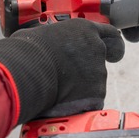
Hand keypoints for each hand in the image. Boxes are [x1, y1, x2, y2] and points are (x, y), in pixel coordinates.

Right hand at [0, 19, 123, 123]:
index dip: (112, 46)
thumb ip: (56, 40)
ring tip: (54, 90)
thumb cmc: (26, 51)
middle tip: (66, 79)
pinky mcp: (96, 96)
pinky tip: (59, 103)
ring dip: (79, 90)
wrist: (25, 71)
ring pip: (93, 86)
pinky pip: (88, 104)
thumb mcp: (42, 34)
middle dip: (86, 74)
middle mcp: (97, 49)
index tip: (113, 54)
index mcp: (85, 30)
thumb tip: (48, 45)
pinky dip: (77, 106)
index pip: (111, 35)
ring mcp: (99, 74)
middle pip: (99, 65)